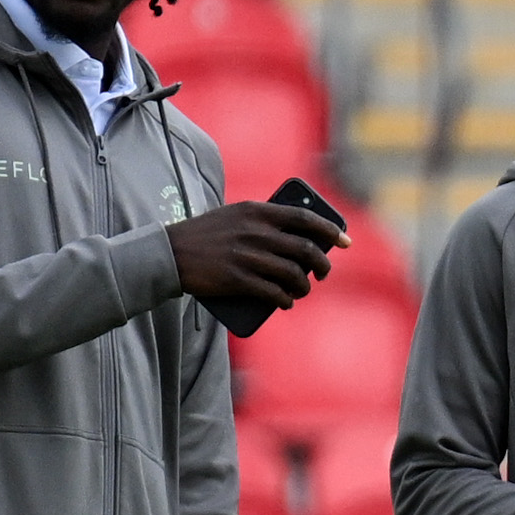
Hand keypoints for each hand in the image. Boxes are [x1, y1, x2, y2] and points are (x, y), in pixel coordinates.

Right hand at [168, 201, 340, 309]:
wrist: (170, 253)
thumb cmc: (206, 234)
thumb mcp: (235, 214)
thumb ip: (263, 220)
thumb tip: (298, 237)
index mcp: (257, 211)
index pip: (304, 218)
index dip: (330, 230)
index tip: (344, 240)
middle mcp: (255, 232)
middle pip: (305, 250)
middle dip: (322, 265)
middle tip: (323, 273)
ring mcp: (247, 257)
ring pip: (293, 275)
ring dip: (304, 287)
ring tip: (301, 291)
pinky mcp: (238, 280)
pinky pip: (274, 293)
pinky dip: (285, 300)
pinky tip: (286, 303)